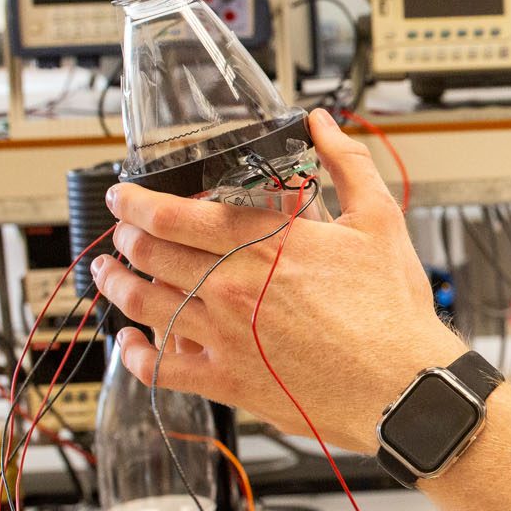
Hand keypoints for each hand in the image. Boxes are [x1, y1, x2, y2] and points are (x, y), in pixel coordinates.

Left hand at [91, 109, 466, 452]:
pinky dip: (137, 355)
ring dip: (116, 286)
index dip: (136, 202)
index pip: (174, 214)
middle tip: (122, 233)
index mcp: (265, 243)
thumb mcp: (380, 221)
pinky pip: (161, 369)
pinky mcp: (228, 380)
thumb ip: (347, 164)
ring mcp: (224, 336)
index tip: (124, 196)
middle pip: (150, 254)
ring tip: (108, 276)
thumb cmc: (392, 310)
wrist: (401, 386)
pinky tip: (133, 343)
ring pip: (143, 305)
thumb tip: (323, 124)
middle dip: (125, 238)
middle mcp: (232, 287)